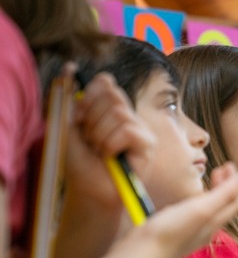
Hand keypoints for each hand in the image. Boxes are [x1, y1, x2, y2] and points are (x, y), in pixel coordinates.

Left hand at [66, 70, 156, 212]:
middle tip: (90, 140)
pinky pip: (128, 131)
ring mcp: (140, 129)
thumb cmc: (80, 162)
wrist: (88, 190)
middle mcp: (128, 115)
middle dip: (92, 119)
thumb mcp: (69, 126)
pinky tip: (110, 157)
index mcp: (110, 108)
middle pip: (112, 95)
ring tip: (99, 150)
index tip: (79, 119)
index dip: (89, 97)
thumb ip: (72, 99)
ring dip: (99, 135)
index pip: (106, 83)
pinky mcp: (148, 144)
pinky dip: (111, 144)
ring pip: (119, 113)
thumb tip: (70, 67)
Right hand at [114, 163, 237, 257]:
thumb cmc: (171, 231)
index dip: (236, 183)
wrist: (140, 255)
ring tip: (208, 180)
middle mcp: (205, 231)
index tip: (229, 164)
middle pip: (223, 207)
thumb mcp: (202, 208)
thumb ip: (225, 193)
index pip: (234, 202)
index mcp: (214, 224)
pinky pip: (192, 216)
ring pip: (208, 212)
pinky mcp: (173, 234)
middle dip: (226, 186)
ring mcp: (189, 234)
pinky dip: (196, 202)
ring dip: (212, 193)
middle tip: (221, 168)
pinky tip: (186, 200)